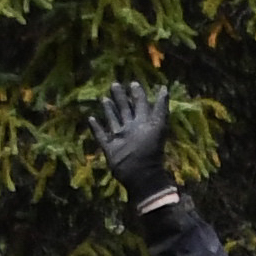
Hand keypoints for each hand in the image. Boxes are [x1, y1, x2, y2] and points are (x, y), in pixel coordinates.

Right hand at [89, 80, 171, 196]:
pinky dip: (96, 127)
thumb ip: (161, 107)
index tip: (133, 82)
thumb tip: (164, 87)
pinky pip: (101, 135)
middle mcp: (131, 128)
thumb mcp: (158, 125)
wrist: (140, 173)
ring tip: (104, 98)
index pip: (140, 104)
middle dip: (120, 97)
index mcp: (143, 123)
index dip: (137, 94)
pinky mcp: (110, 148)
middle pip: (125, 109)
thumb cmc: (151, 148)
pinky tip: (91, 118)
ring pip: (113, 120)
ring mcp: (120, 138)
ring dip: (109, 109)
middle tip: (115, 84)